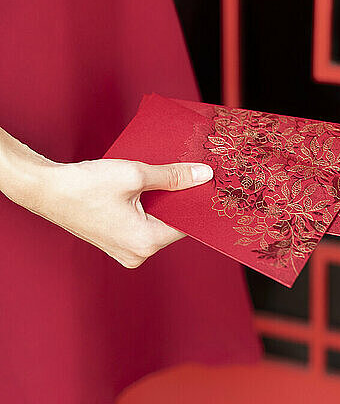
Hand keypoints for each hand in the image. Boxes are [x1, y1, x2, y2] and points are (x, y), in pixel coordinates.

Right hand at [0, 127, 212, 267]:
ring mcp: (125, 250)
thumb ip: (173, 176)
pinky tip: (146, 186)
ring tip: (164, 176)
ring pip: (157, 222)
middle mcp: (137, 254)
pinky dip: (148, 205)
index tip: (206, 182)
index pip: (186, 224)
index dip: (196, 201)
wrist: (46, 190)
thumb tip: (202, 174)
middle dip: (179, 198)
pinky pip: (143, 223)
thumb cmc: (85, 185)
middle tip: (187, 173)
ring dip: (162, 200)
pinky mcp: (116, 241)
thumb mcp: (135, 175)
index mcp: (145, 243)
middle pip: (172, 223)